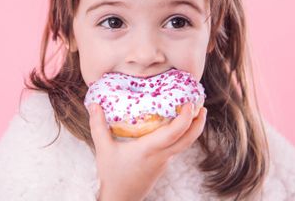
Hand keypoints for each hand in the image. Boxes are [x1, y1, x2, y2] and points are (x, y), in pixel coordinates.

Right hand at [89, 102, 206, 200]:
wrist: (120, 199)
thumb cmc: (112, 175)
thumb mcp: (103, 149)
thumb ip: (98, 125)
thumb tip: (93, 103)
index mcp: (150, 149)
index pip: (174, 133)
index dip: (185, 118)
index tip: (189, 104)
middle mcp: (161, 155)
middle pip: (188, 140)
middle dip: (198, 123)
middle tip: (201, 106)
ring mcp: (164, 162)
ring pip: (184, 144)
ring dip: (191, 129)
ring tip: (190, 112)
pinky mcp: (162, 165)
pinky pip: (176, 148)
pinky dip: (180, 136)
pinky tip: (173, 127)